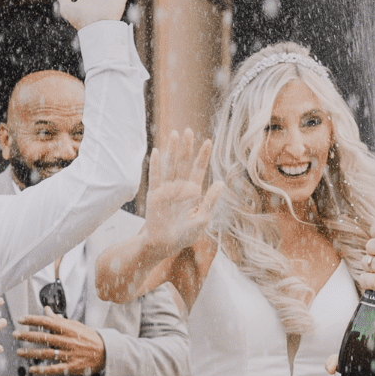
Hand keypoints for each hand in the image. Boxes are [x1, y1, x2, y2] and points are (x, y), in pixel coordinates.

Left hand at [14, 312, 106, 375]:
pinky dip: (42, 370)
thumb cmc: (88, 337)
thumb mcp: (74, 325)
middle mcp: (67, 341)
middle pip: (44, 337)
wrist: (105, 352)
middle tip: (15, 334)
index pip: (47, 322)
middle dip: (27, 335)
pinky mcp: (70, 366)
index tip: (20, 319)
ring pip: (46, 353)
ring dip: (31, 353)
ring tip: (19, 352)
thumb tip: (45, 309)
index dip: (32, 320)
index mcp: (68, 328)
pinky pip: (54, 369)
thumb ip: (58, 319)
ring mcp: (69, 354)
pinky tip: (32, 370)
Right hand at [144, 129, 222, 257]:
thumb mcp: (202, 219)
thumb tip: (220, 182)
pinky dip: (156, 165)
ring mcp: (166, 190)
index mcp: (192, 193)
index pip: (198, 170)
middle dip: (186, 147)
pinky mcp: (154, 195)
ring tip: (174, 134)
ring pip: (170, 165)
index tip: (208, 141)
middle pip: (183, 163)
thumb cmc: (184, 235)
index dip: (202, 156)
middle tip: (188, 130)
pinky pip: (155, 177)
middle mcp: (179, 188)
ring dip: (172, 150)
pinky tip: (157, 151)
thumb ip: (210, 200)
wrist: (164, 245)